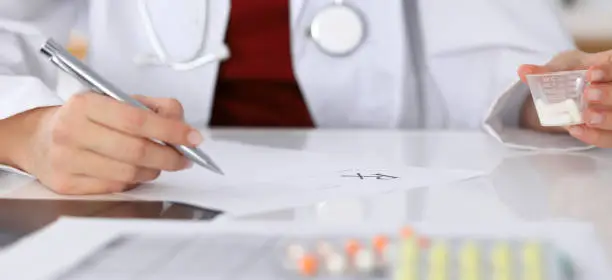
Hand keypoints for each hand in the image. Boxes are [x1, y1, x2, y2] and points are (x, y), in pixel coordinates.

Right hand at [16, 93, 200, 194]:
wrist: (37, 138)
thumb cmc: (85, 118)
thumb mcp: (115, 100)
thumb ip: (153, 107)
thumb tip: (183, 125)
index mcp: (85, 104)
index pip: (137, 119)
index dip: (171, 130)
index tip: (194, 138)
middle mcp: (71, 131)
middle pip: (136, 150)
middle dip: (169, 156)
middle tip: (184, 157)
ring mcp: (66, 160)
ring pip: (129, 173)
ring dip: (153, 170)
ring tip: (158, 162)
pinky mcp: (67, 184)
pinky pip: (115, 187)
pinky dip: (133, 181)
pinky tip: (134, 171)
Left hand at [518, 49, 611, 146]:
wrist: (569, 93)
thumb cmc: (572, 75)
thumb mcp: (561, 69)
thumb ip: (546, 71)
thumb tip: (522, 70)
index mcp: (611, 69)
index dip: (608, 70)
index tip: (590, 73)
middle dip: (609, 95)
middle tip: (588, 95)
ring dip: (606, 118)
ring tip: (586, 117)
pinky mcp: (609, 131)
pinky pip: (607, 138)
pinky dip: (594, 136)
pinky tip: (576, 130)